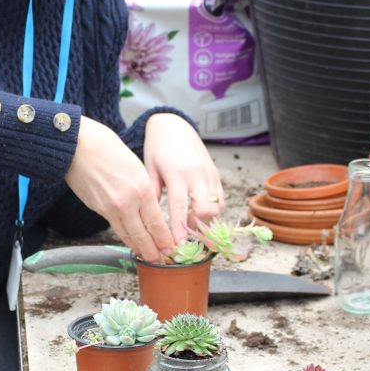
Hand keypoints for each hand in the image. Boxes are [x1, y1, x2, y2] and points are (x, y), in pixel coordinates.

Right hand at [65, 117, 174, 262]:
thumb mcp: (136, 167)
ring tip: (148, 257)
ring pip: (128, 235)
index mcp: (142, 189)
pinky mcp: (98, 209)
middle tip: (162, 260)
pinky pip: (115, 228)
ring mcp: (111, 208)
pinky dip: (124, 237)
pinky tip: (130, 242)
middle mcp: (128, 202)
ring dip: (139, 248)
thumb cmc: (108, 149)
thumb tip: (148, 208)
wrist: (79, 146)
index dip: (164, 239)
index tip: (171, 248)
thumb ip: (144, 189)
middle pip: (144, 234)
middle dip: (154, 250)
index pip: (157, 222)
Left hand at [143, 113, 223, 243]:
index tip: (177, 245)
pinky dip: (213, 210)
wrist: (174, 125)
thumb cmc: (157, 148)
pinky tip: (199, 214)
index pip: (181, 206)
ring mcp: (208, 173)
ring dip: (206, 220)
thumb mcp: (149, 169)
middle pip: (206, 208)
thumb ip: (152, 193)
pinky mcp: (215, 173)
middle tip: (184, 234)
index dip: (180, 227)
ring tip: (191, 225)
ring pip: (217, 205)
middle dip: (197, 226)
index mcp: (176, 173)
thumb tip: (151, 219)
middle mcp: (196, 174)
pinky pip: (220, 197)